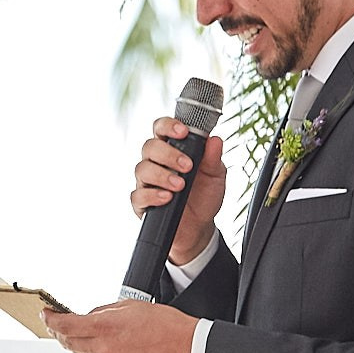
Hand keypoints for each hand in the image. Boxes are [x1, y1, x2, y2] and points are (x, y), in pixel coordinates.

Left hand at [43, 301, 197, 352]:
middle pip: (69, 342)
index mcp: (106, 327)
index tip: (45, 314)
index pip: (66, 325)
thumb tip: (89, 316)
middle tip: (53, 323)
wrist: (188, 349)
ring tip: (71, 333)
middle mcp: (105, 348)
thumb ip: (105, 310)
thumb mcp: (131, 306)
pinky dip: (93, 352)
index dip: (51, 320)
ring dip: (74, 343)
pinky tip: (97, 344)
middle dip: (58, 332)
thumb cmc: (166, 324)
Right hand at [134, 116, 227, 265]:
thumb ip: (213, 158)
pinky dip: (153, 195)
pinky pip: (138, 195)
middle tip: (187, 166)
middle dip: (168, 154)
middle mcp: (156, 162)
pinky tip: (167, 198)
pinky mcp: (141, 202)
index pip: (161, 128)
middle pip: (149, 147)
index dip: (168, 126)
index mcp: (172, 149)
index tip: (183, 132)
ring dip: (162, 175)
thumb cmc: (204, 196)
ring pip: (142, 169)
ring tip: (180, 185)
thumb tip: (215, 139)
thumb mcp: (215, 176)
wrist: (200, 227)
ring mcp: (146, 182)